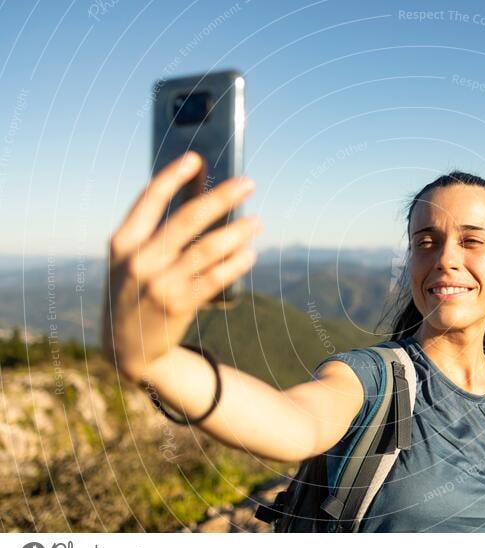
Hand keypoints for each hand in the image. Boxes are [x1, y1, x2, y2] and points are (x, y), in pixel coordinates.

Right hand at [101, 151, 259, 382]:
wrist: (126, 347)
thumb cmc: (134, 291)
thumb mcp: (130, 260)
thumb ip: (152, 233)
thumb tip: (198, 196)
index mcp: (122, 242)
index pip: (148, 199)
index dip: (172, 176)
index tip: (196, 159)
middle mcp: (139, 260)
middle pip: (187, 220)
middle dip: (221, 198)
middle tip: (248, 184)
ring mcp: (159, 284)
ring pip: (206, 250)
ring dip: (237, 232)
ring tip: (257, 222)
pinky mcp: (179, 305)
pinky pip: (215, 279)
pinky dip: (235, 264)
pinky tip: (250, 254)